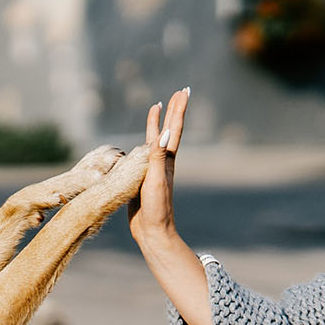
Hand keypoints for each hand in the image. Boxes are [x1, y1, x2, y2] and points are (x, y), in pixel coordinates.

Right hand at [130, 88, 188, 241]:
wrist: (152, 232)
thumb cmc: (156, 208)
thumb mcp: (156, 180)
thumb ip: (158, 157)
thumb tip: (166, 133)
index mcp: (167, 160)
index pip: (175, 129)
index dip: (178, 110)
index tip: (183, 91)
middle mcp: (162, 161)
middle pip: (169, 130)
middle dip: (173, 110)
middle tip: (179, 92)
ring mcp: (153, 168)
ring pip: (155, 139)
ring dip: (158, 123)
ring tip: (158, 107)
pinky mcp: (142, 177)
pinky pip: (142, 153)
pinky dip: (143, 141)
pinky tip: (140, 140)